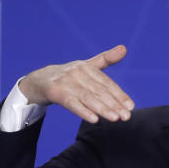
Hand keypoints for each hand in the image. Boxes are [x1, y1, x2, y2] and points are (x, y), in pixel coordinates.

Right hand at [19, 45, 134, 123]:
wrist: (38, 80)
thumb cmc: (67, 75)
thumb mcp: (86, 66)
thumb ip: (105, 59)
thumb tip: (125, 48)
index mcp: (87, 67)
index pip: (107, 83)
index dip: (119, 95)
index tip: (130, 106)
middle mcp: (77, 72)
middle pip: (99, 91)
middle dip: (114, 104)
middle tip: (127, 116)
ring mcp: (66, 81)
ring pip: (87, 97)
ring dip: (102, 109)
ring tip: (115, 118)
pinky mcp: (55, 91)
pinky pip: (71, 103)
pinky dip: (83, 111)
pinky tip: (94, 119)